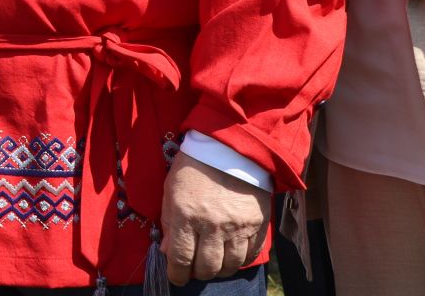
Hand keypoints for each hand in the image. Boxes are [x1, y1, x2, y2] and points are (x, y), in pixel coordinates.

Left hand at [159, 150, 270, 283]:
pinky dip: (240, 261)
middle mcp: (212, 224)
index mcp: (186, 214)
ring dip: (219, 270)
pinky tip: (232, 256)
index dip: (177, 274)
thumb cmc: (194, 167)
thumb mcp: (171, 190)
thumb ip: (168, 222)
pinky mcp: (257, 224)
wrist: (229, 148)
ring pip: (230, 265)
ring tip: (213, 265)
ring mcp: (237, 226)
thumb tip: (167, 251)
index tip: (176, 277)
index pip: (181, 257)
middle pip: (207, 267)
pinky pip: (250, 254)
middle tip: (195, 270)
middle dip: (198, 274)